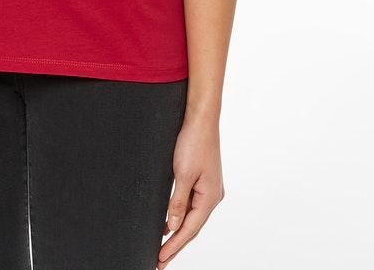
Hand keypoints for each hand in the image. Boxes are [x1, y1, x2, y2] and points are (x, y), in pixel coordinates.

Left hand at [156, 115, 223, 266]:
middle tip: (160, 260)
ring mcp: (209, 188)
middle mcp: (213, 195)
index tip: (160, 258)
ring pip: (192, 217)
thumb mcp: (182, 175)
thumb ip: (178, 203)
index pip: (190, 230)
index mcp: (210, 197)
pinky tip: (171, 222)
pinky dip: (182, 216)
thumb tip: (173, 226)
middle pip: (193, 227)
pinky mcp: (203, 179)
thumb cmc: (194, 142)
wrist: (201, 118)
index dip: (174, 246)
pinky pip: (192, 204)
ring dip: (178, 232)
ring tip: (164, 247)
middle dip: (176, 244)